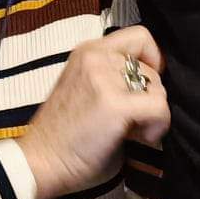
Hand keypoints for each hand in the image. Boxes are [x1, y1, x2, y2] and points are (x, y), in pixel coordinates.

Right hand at [17, 25, 169, 198]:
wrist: (40, 162)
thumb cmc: (64, 135)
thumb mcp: (85, 87)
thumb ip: (113, 77)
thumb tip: (149, 87)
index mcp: (89, 52)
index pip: (139, 36)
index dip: (152, 60)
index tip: (147, 85)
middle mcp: (96, 57)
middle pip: (151, 69)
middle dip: (149, 98)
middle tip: (132, 122)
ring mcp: (104, 78)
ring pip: (158, 89)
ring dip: (153, 114)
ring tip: (132, 131)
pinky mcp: (115, 103)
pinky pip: (159, 107)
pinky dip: (157, 126)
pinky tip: (141, 138)